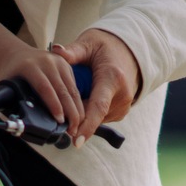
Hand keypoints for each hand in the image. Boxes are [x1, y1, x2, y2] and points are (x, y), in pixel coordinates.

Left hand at [1, 43, 84, 136]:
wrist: (17, 55)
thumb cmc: (11, 73)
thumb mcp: (5, 84)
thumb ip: (7, 100)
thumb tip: (14, 122)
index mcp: (30, 66)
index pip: (45, 88)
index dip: (54, 106)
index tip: (60, 121)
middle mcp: (47, 62)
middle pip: (63, 90)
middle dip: (70, 112)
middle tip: (73, 130)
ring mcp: (59, 63)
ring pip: (72, 89)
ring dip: (77, 109)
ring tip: (77, 126)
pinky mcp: (66, 66)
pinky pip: (74, 87)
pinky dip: (78, 102)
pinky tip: (78, 115)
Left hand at [55, 28, 140, 143]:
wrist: (129, 52)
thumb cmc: (105, 47)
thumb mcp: (89, 44)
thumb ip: (73, 51)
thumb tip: (56, 50)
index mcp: (113, 78)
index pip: (98, 107)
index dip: (86, 126)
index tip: (76, 141)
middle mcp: (122, 96)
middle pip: (92, 115)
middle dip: (75, 114)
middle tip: (61, 104)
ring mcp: (123, 106)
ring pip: (94, 118)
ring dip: (82, 111)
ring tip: (78, 93)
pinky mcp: (121, 112)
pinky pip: (99, 117)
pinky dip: (89, 111)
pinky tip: (86, 97)